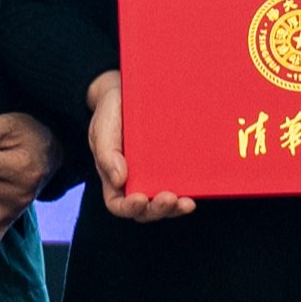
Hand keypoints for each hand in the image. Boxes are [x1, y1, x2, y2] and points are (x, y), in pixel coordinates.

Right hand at [84, 69, 194, 223]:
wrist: (126, 91)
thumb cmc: (111, 113)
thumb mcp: (102, 130)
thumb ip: (106, 154)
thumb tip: (119, 180)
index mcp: (113, 178)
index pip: (118, 205)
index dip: (129, 208)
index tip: (140, 198)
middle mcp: (135, 182)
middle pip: (145, 210)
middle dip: (158, 209)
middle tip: (169, 198)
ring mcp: (155, 175)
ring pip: (165, 203)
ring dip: (175, 207)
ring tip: (186, 202)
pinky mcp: (172, 165)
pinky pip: (180, 184)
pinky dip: (189, 190)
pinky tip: (198, 188)